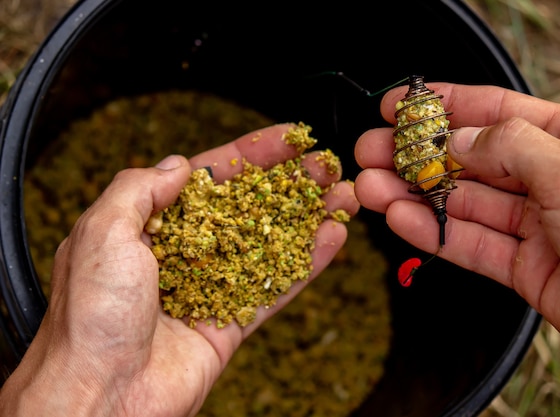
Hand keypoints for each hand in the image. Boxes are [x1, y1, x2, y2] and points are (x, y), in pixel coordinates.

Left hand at [0, 123, 358, 416]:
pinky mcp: (231, 321)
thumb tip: (179, 166)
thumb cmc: (89, 316)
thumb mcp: (101, 232)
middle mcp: (183, 252)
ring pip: (268, 243)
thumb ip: (139, 189)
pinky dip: (306, 263)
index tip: (288, 138)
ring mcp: (212, 287)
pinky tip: (333, 238)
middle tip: (324, 165)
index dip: (251, 154)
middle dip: (288, 182)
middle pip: (247, 206)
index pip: (210, 177)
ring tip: (342, 195)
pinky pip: (275, 287)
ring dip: (306, 218)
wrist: (99, 396)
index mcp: (149, 225)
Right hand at [354, 82, 559, 382]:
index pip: (495, 112)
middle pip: (470, 160)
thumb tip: (460, 139)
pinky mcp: (526, 268)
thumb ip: (510, 147)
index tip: (398, 105)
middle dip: (417, 154)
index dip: (442, 106)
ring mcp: (537, 225)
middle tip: (372, 151)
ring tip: (371, 187)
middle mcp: (551, 178)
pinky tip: (403, 220)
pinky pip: (471, 245)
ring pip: (463, 204)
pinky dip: (435, 233)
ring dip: (414, 195)